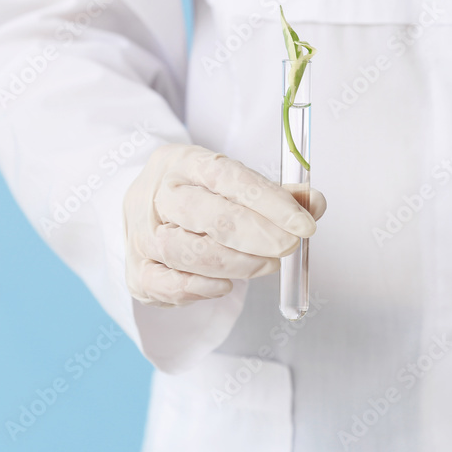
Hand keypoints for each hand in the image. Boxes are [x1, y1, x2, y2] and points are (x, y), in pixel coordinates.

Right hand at [123, 144, 325, 306]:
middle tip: (289, 248)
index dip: (270, 202)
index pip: (228, 177)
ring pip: (186, 252)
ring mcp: (142, 234)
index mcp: (184, 162)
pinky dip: (199, 288)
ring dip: (236, 264)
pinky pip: (165, 285)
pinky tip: (226, 285)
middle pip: (206, 215)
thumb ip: (277, 194)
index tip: (304, 224)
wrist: (144, 206)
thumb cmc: (200, 195)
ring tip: (266, 265)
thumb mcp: (234, 182)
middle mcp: (158, 195)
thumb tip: (314, 204)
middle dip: (257, 235)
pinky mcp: (137, 270)